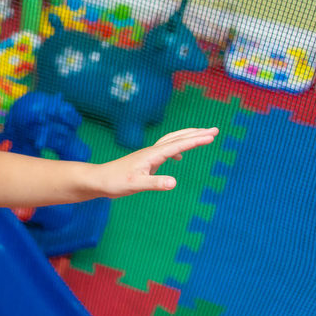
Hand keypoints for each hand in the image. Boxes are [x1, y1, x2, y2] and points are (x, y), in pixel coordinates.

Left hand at [94, 127, 217, 197]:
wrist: (99, 180)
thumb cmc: (115, 182)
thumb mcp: (136, 185)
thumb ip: (155, 183)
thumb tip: (174, 183)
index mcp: (152, 155)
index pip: (178, 145)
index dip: (196, 140)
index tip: (212, 135)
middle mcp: (151, 151)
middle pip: (178, 138)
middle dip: (197, 134)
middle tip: (216, 130)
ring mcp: (148, 155)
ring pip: (172, 141)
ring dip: (188, 137)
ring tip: (204, 136)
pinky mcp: (145, 161)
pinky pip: (165, 150)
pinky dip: (176, 149)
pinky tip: (179, 158)